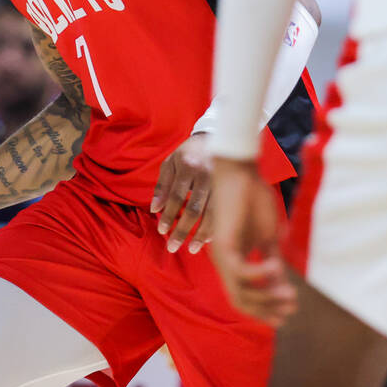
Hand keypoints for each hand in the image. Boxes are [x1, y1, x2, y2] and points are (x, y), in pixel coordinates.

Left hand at [152, 133, 213, 253]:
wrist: (217, 137)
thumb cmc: (189, 153)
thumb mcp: (171, 163)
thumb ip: (162, 186)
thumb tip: (154, 210)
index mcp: (188, 166)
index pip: (176, 196)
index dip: (168, 215)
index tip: (162, 231)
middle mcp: (206, 174)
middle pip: (194, 208)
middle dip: (183, 230)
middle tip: (173, 247)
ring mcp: (222, 181)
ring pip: (212, 212)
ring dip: (201, 233)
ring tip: (192, 249)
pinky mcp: (232, 186)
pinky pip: (225, 211)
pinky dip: (217, 226)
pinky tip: (210, 238)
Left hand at [209, 157, 295, 326]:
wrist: (241, 172)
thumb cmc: (253, 199)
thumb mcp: (267, 235)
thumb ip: (271, 258)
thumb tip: (281, 281)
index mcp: (233, 260)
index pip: (245, 296)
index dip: (266, 309)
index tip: (289, 313)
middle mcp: (224, 263)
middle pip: (241, 301)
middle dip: (267, 310)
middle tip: (292, 310)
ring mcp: (221, 255)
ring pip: (239, 292)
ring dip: (267, 298)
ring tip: (290, 294)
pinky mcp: (223, 245)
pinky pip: (240, 272)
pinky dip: (260, 274)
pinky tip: (278, 266)